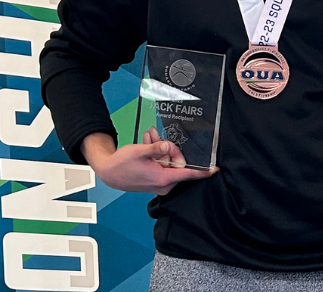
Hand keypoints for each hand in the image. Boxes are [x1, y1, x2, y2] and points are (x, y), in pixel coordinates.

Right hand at [82, 131, 216, 194]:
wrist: (108, 173)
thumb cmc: (122, 164)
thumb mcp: (140, 151)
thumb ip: (157, 148)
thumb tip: (170, 146)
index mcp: (162, 178)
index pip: (188, 175)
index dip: (202, 172)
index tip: (215, 169)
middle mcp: (163, 184)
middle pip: (177, 163)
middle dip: (169, 148)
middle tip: (158, 138)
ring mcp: (158, 183)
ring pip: (167, 162)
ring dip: (160, 149)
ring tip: (150, 138)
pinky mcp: (153, 181)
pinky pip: (161, 165)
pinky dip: (156, 155)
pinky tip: (148, 143)